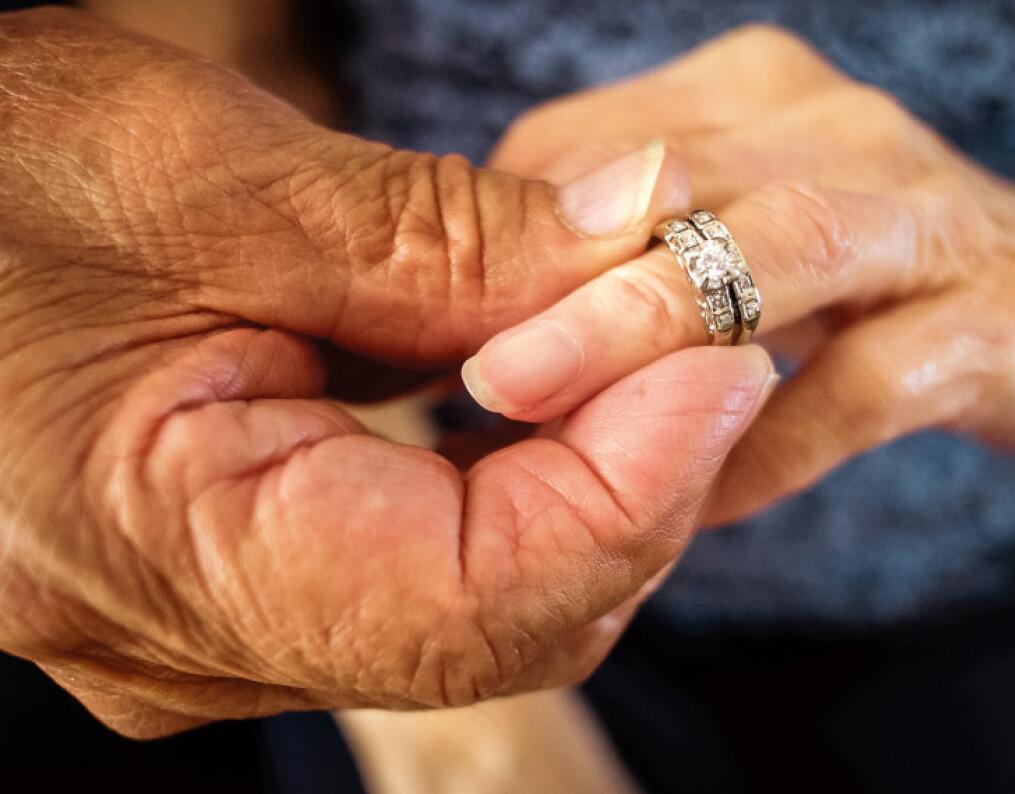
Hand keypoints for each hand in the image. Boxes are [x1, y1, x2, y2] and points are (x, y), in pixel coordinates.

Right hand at [0, 8, 774, 736]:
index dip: (639, 482)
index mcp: (162, 560)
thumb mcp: (215, 181)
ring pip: (471, 608)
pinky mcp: (224, 582)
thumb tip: (641, 241)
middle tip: (707, 338)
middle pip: (499, 620)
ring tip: (641, 353)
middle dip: (633, 484)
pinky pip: (416, 571)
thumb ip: (448, 243)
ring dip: (583, 485)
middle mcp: (187, 644)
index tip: (726, 352)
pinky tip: (540, 396)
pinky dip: (507, 488)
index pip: (484, 597)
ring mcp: (207, 627)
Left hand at [475, 25, 1014, 523]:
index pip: (586, 155)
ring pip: (774, 255)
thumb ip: (608, 261)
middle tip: (463, 381)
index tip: (435, 346)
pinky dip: (766, 448)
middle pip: (669, 185)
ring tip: (537, 427)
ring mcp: (920, 212)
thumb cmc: (850, 275)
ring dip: (644, 343)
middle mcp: (830, 128)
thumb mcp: (721, 235)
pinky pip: (859, 388)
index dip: (501, 252)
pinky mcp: (994, 316)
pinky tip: (697, 503)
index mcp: (743, 99)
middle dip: (555, 285)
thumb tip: (462, 336)